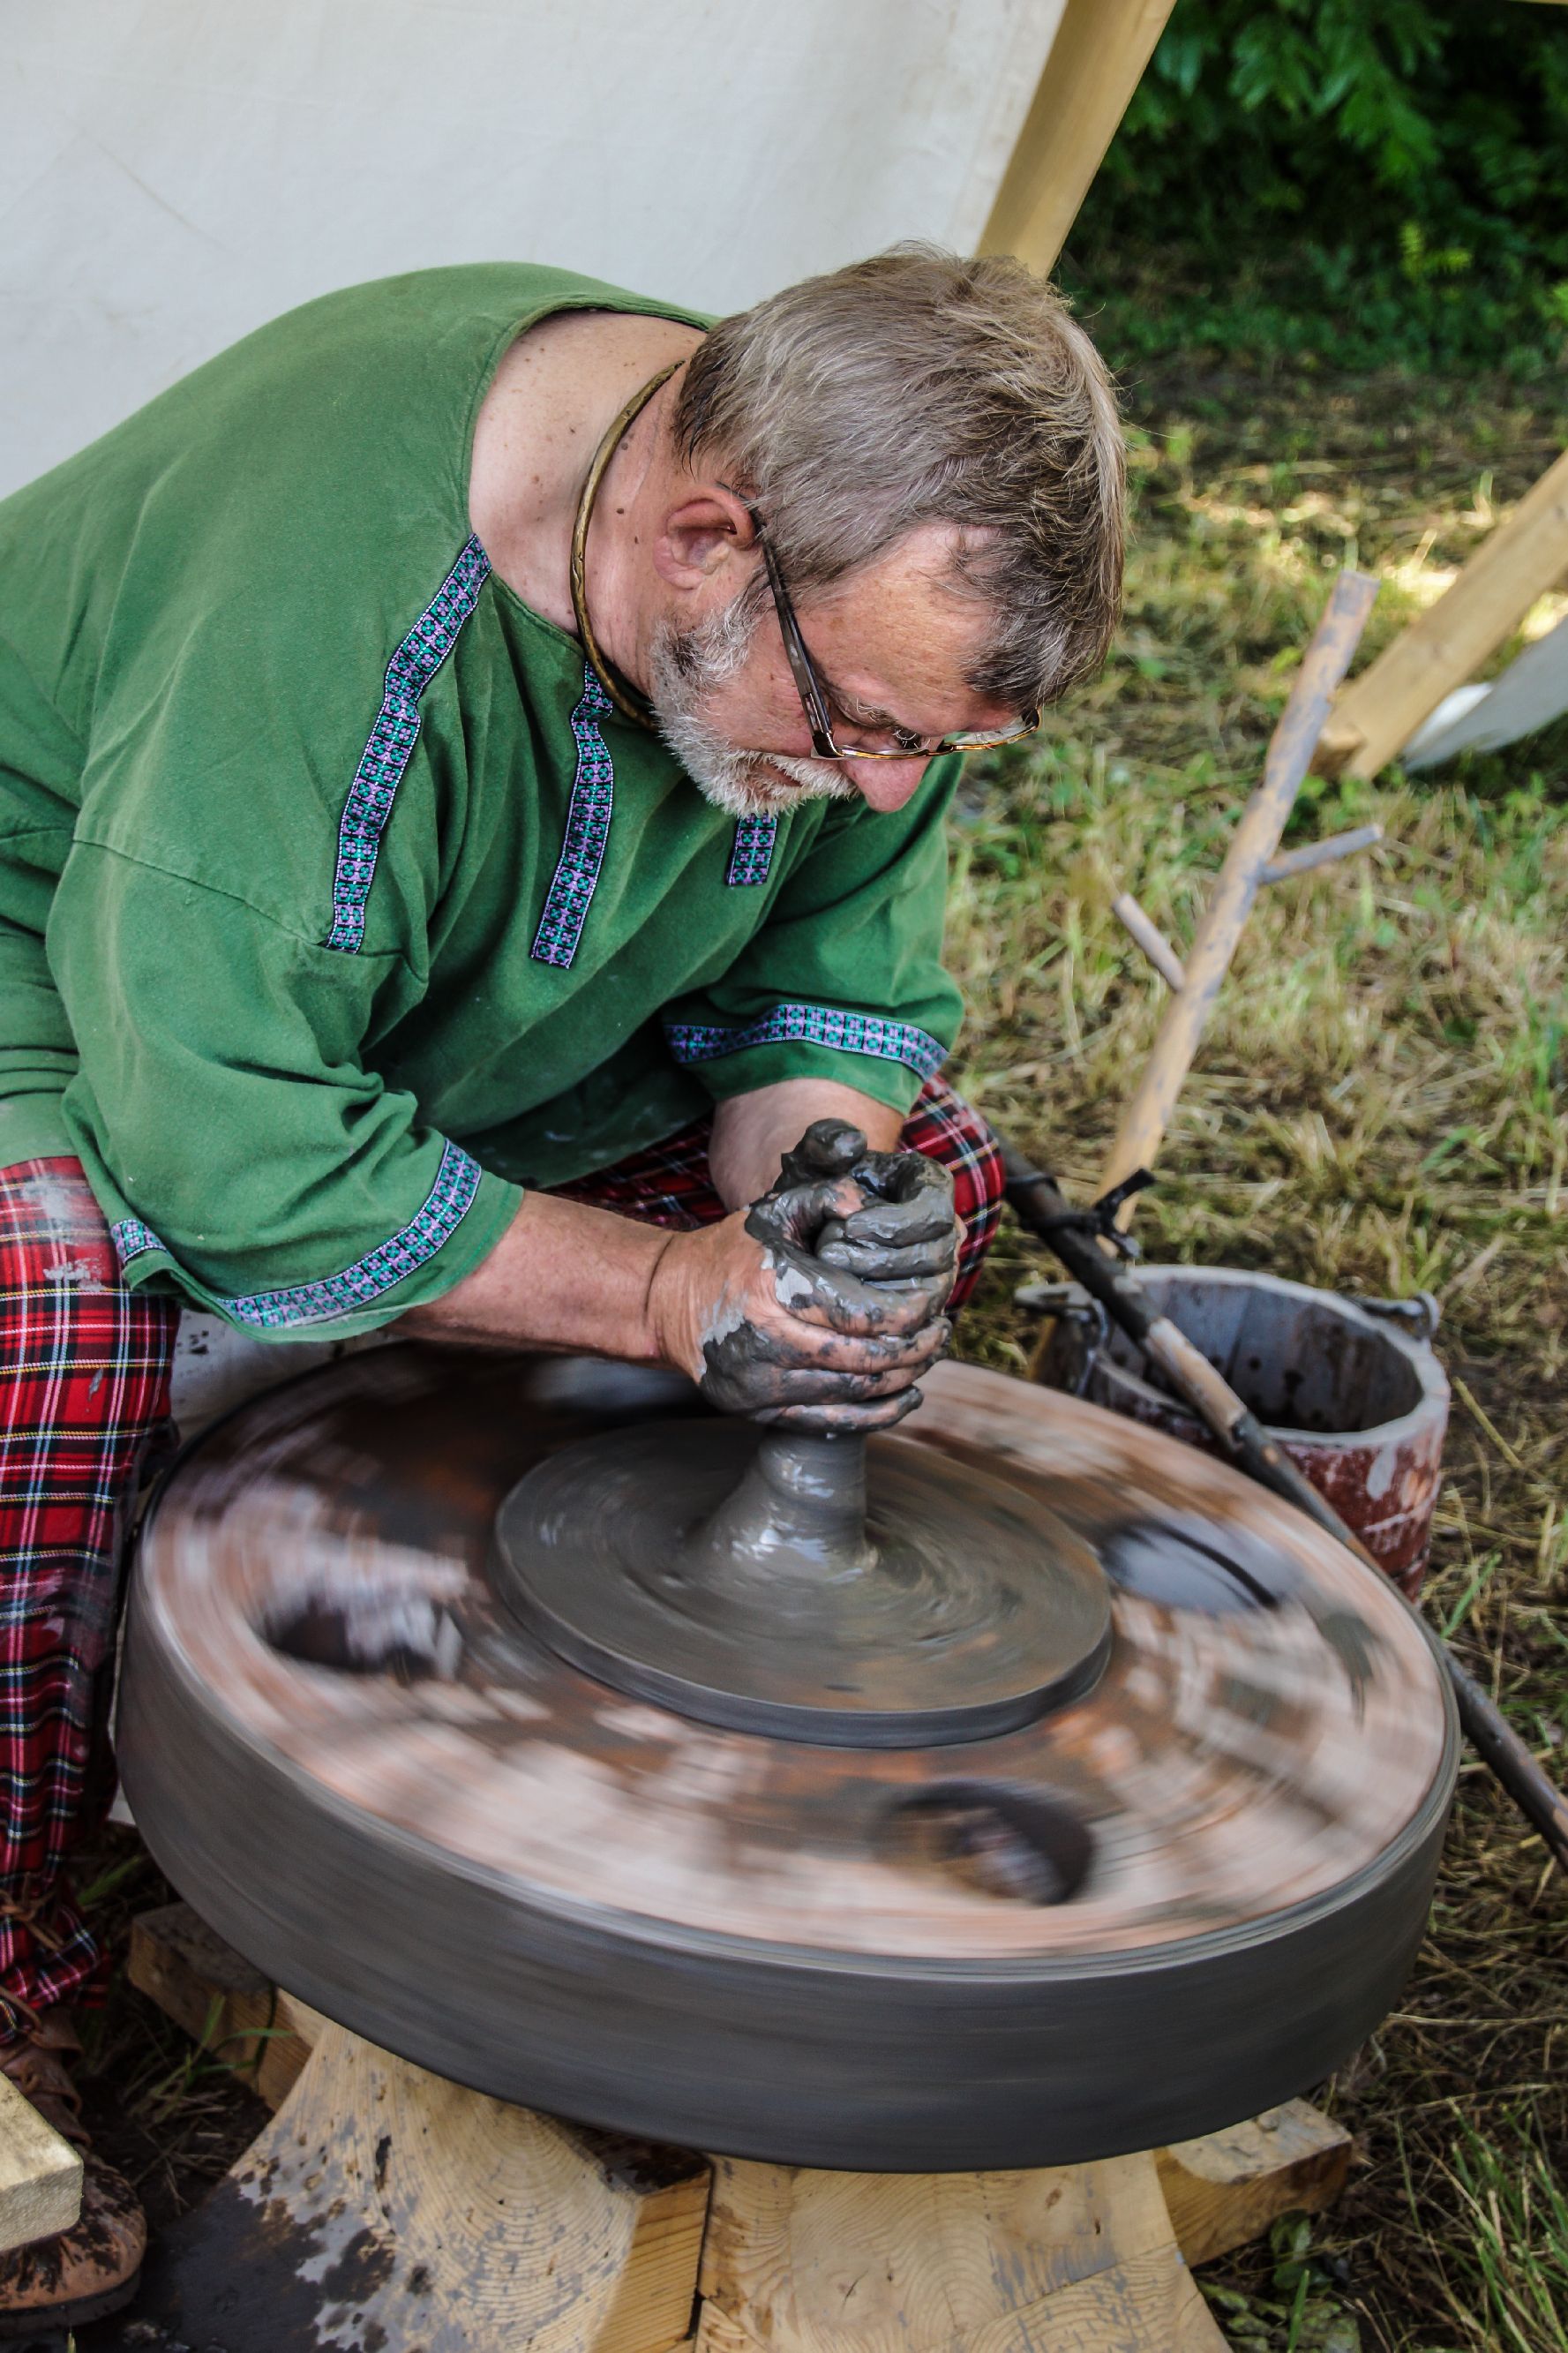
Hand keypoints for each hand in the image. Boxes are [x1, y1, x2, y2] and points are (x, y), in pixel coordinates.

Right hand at [647, 1121, 954, 1430]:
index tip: (933, 1300)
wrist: (666, 1302)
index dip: (911, 1311)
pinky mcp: (758, 1413)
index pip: (865, 1313)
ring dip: (903, 1378)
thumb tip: (875, 1209)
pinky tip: (905, 1395)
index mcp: (775, 1291)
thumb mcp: (774, 1210)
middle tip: (942, 1330)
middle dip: (917, 1347)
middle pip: (868, 1359)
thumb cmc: (730, 1252)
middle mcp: (766, 1344)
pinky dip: (878, 1415)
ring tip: (927, 1354)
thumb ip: (827, 1197)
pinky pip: (831, 1426)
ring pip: (855, 1395)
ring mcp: (760, 1386)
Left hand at [784, 1121, 959, 1297]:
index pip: (935, 1213)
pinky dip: (881, 1309)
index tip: (851, 1226)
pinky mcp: (922, 1297)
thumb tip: (852, 1144)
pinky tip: (842, 1300)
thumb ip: (827, 1140)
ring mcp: (938, 1266)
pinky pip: (915, 1313)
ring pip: (929, 1289)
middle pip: (936, 1255)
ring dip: (877, 1285)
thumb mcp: (816, 1155)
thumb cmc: (821, 1181)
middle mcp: (944, 1228)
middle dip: (881, 1260)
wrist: (815, 1216)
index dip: (897, 1224)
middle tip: (830, 1253)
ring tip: (831, 1272)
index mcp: (932, 1186)